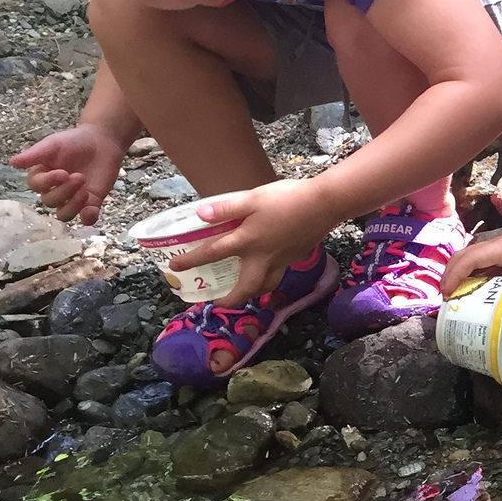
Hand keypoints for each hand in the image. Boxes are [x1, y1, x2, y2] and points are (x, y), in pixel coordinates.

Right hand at [10, 125, 125, 223]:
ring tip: (85, 192)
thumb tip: (12, 162)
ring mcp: (73, 198)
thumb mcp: (53, 144)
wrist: (102, 141)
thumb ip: (34, 154)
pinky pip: (86, 218)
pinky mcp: (92, 202)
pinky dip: (88, 218)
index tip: (62, 172)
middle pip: (50, 201)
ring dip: (73, 206)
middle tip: (79, 177)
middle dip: (64, 191)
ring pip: (64, 214)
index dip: (47, 182)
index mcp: (43, 176)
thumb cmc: (74, 141)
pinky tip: (91, 210)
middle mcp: (55, 190)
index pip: (36, 186)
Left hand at [170, 177, 333, 303]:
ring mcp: (281, 259)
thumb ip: (226, 208)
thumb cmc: (288, 199)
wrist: (326, 204)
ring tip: (244, 291)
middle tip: (220, 301)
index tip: (175, 268)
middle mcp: (263, 257)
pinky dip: (269, 278)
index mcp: (247, 241)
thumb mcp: (253, 198)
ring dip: (252, 293)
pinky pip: (278, 274)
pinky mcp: (295, 256)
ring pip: (265, 286)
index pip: (213, 254)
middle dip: (231, 299)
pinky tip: (268, 267)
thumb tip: (200, 215)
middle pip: (246, 288)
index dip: (191, 260)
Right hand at [442, 215, 501, 316]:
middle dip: (450, 275)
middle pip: (463, 257)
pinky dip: (476, 274)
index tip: (446, 294)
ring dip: (461, 274)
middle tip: (447, 298)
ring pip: (472, 258)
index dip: (454, 276)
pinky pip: (486, 262)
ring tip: (458, 296)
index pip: (469, 260)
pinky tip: (481, 289)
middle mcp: (497, 246)